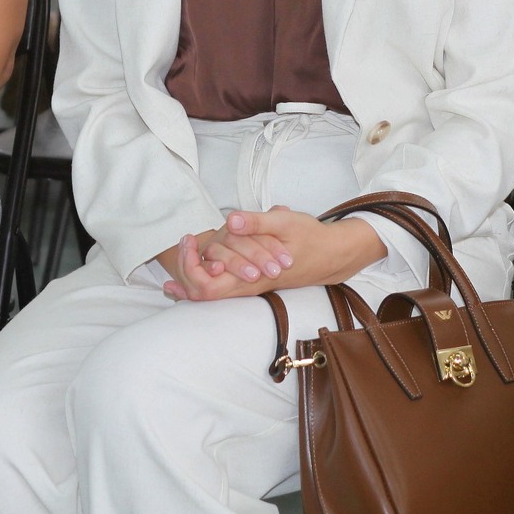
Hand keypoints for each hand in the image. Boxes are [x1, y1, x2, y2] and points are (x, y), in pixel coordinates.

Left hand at [158, 208, 385, 300]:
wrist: (331, 255)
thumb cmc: (309, 238)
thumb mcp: (285, 223)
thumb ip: (257, 223)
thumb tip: (230, 219)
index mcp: (251, 277)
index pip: (207, 287)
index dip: (189, 267)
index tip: (190, 239)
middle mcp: (247, 287)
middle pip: (202, 294)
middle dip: (184, 271)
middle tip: (185, 241)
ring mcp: (250, 285)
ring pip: (211, 291)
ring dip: (192, 273)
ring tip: (182, 250)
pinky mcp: (254, 280)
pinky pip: (223, 284)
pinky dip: (206, 273)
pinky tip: (200, 261)